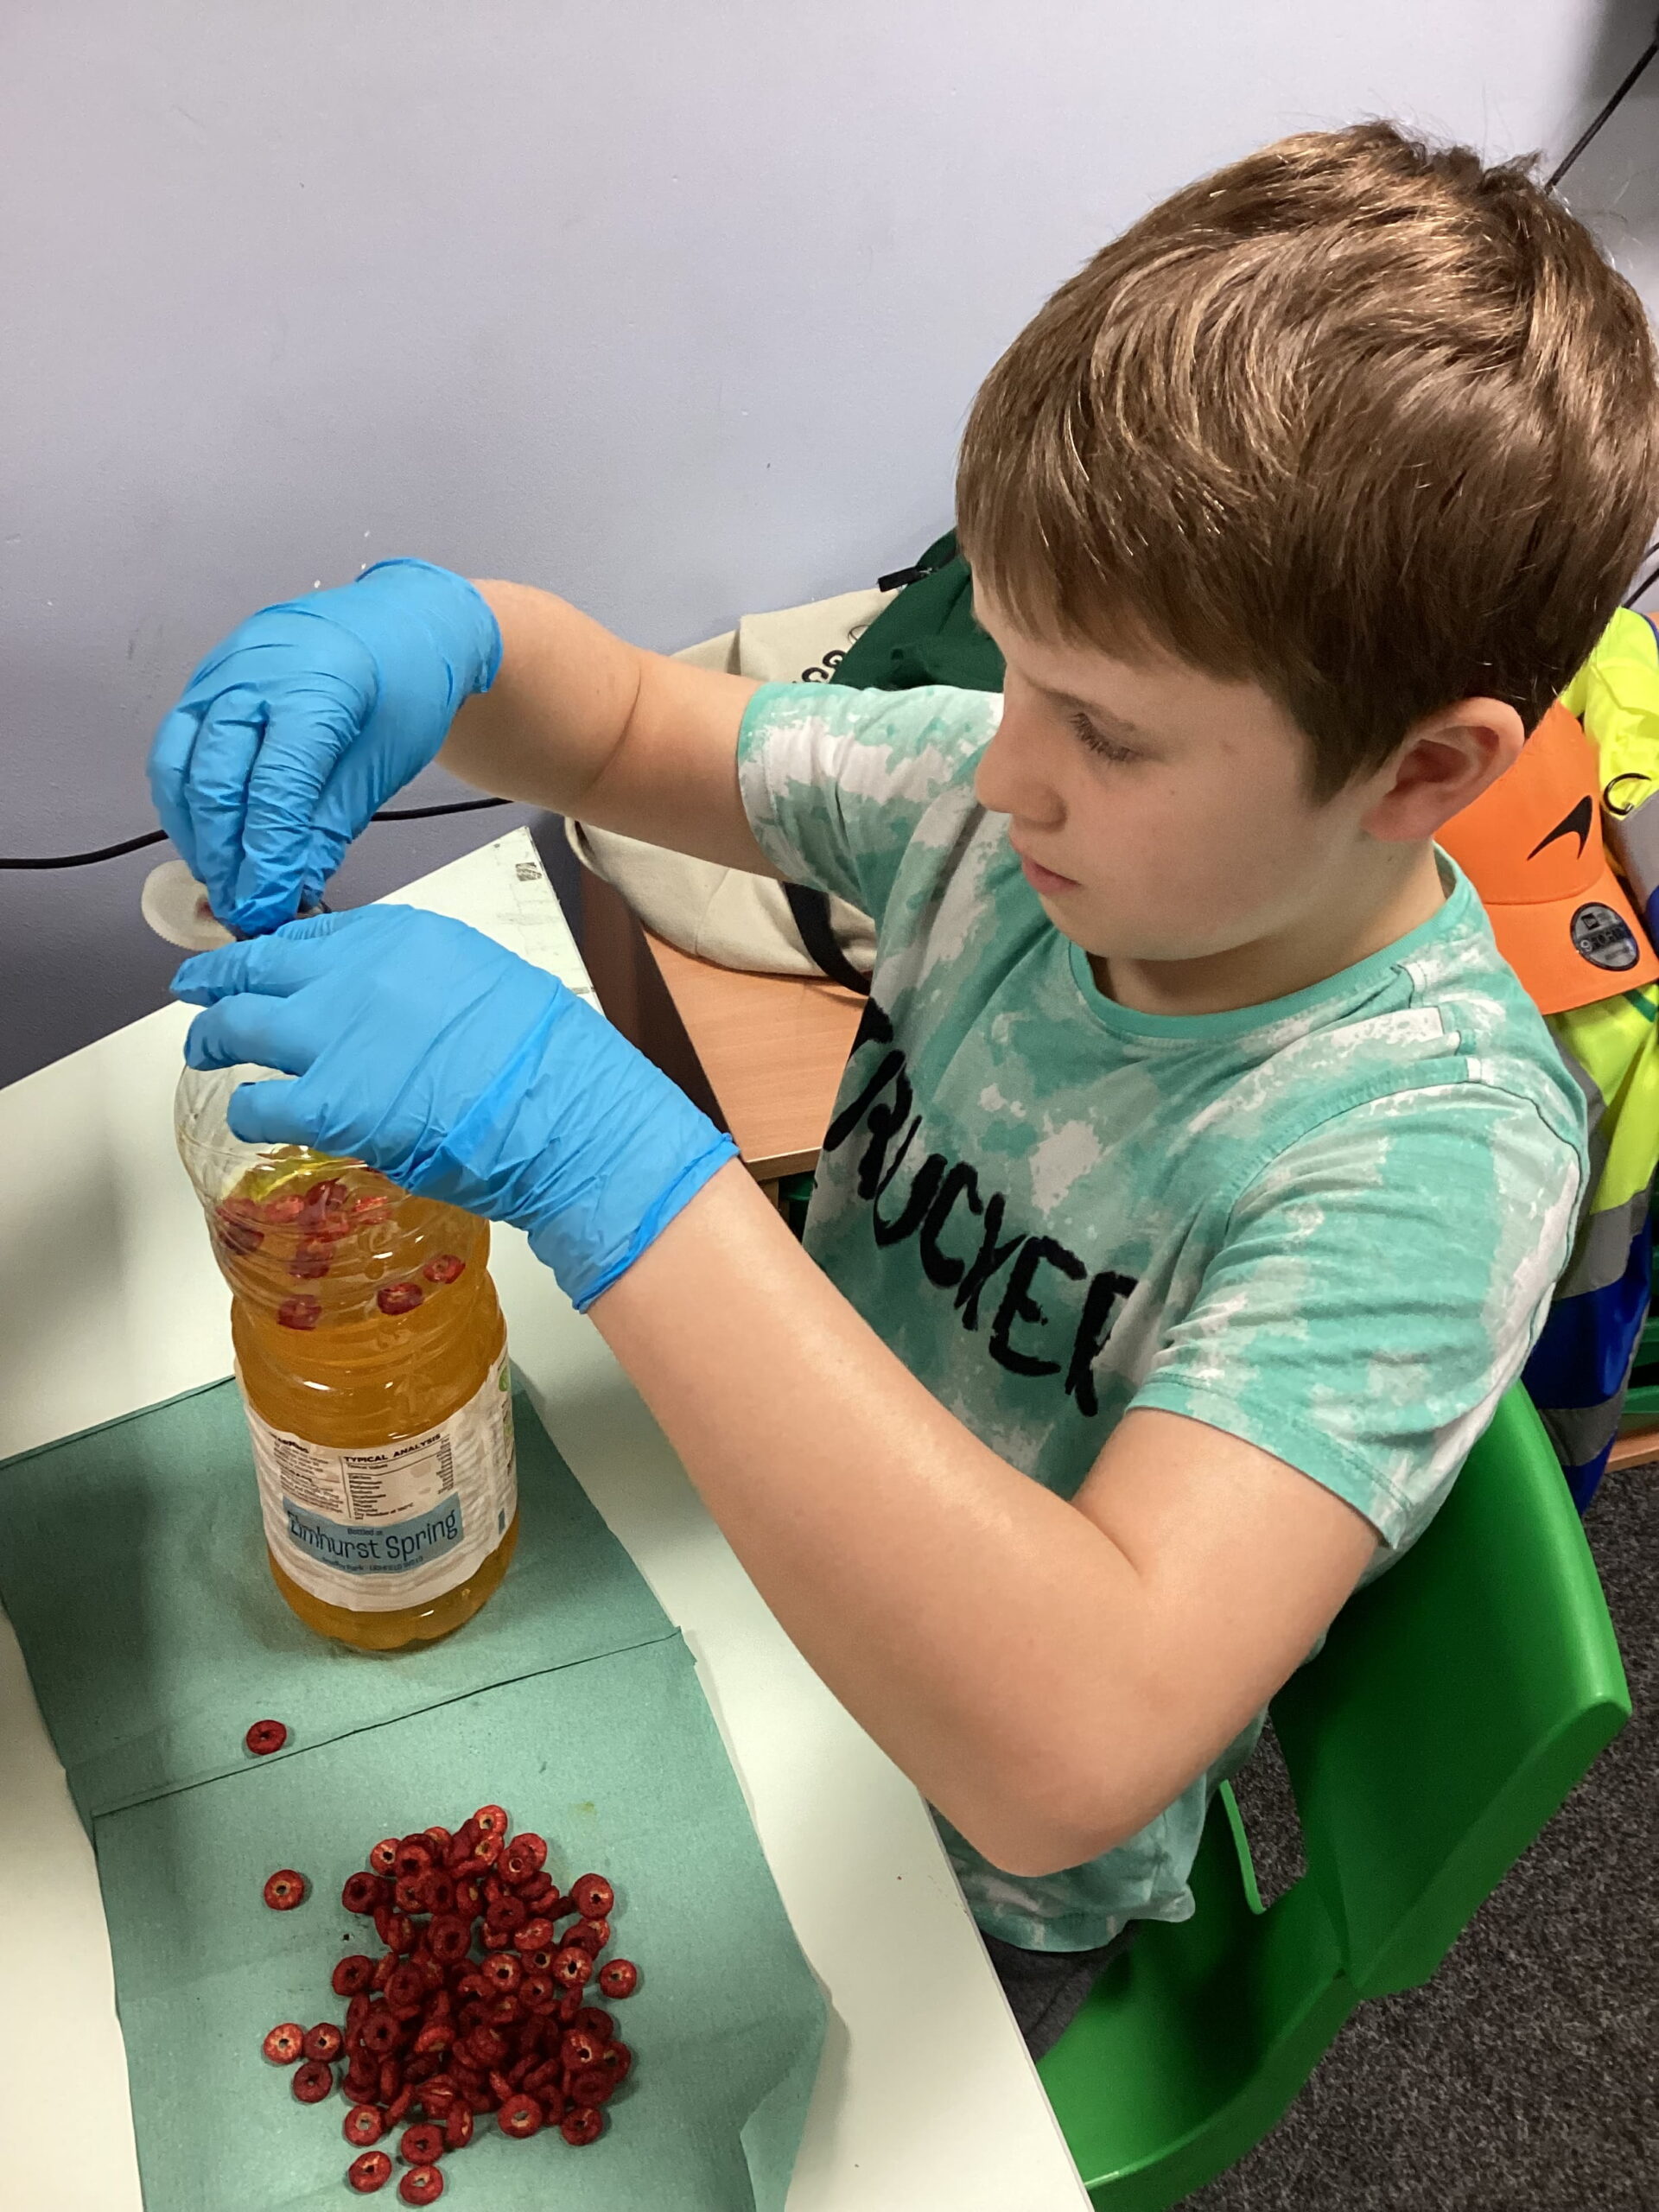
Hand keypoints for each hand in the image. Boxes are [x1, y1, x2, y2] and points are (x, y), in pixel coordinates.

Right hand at [148, 560, 501, 935]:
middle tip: (240, 907)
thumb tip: (291, 888)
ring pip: (180, 764)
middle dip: (224, 854)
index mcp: (316, 687)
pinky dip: (187, 801)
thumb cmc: (406, 684)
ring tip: (221, 883)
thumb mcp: (386, 762)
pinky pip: (177, 747)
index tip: (268, 905)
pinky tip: (208, 840)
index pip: (275, 787)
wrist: (400, 621)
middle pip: (216, 777)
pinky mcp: (205, 681)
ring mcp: (222, 671)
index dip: (267, 855)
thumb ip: (331, 827)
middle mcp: (256, 673)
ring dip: (194, 833)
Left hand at [171, 906, 737, 1310]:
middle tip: (198, 989)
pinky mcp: (327, 1105)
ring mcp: (333, 1038)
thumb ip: (420, 978)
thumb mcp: (485, 978)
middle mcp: (354, 974)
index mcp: (401, 935)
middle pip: (257, 965)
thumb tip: (385, 1001)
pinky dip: (247, 1109)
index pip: (311, 933)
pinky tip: (255, 1114)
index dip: (275, 952)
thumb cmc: (549, 1057)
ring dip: (213, 1037)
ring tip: (204, 1048)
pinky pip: (255, 1103)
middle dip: (218, 978)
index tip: (259, 961)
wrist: (565, 1113)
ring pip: (236, 1025)